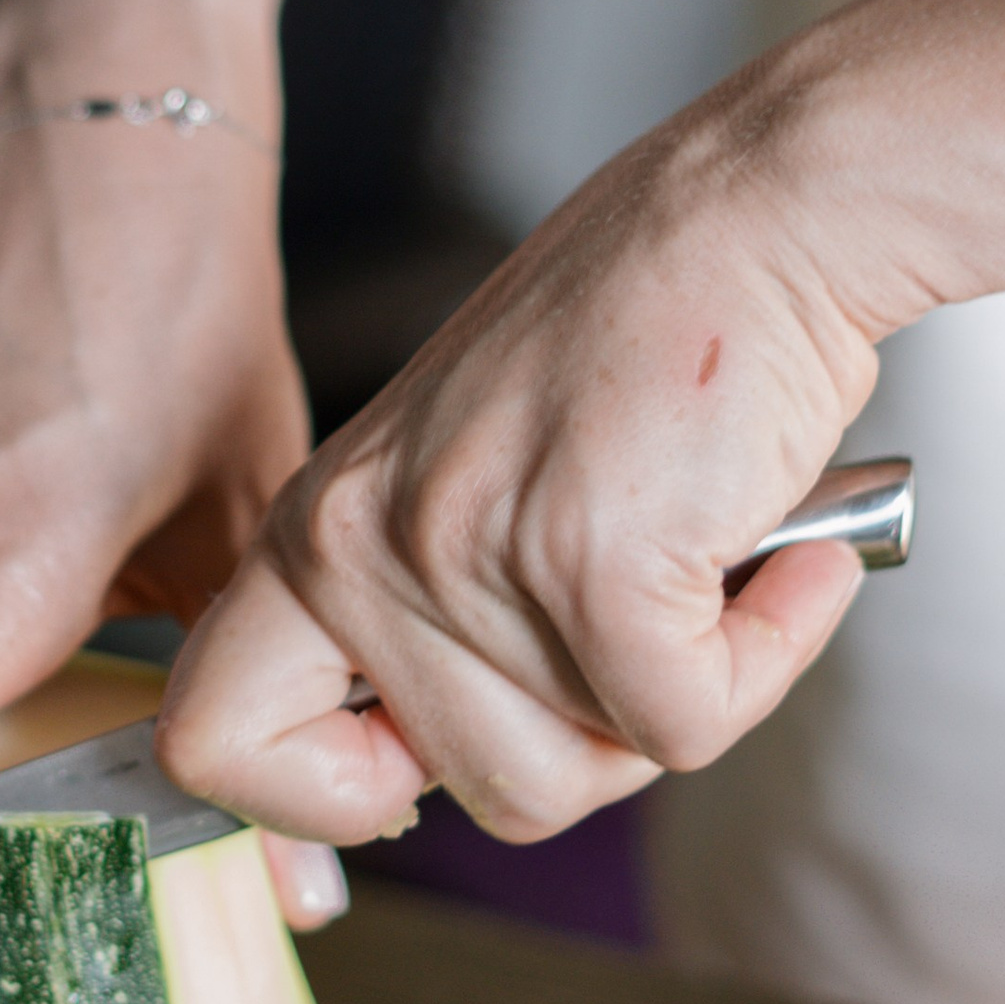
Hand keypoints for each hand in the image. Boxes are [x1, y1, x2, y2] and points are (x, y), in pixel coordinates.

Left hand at [156, 77, 882, 842]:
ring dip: (685, 694)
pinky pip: (685, 725)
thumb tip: (458, 773)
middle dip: (594, 741)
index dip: (322, 792)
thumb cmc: (644, 341)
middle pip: (470, 789)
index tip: (426, 754)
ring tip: (713, 564)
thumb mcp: (475, 476)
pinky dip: (764, 661)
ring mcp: (468, 552)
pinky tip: (792, 562)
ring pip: (581, 771)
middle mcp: (363, 540)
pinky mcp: (591, 564)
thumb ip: (434, 614)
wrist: (764, 211)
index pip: (212, 740)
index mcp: (318, 522)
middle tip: (654, 626)